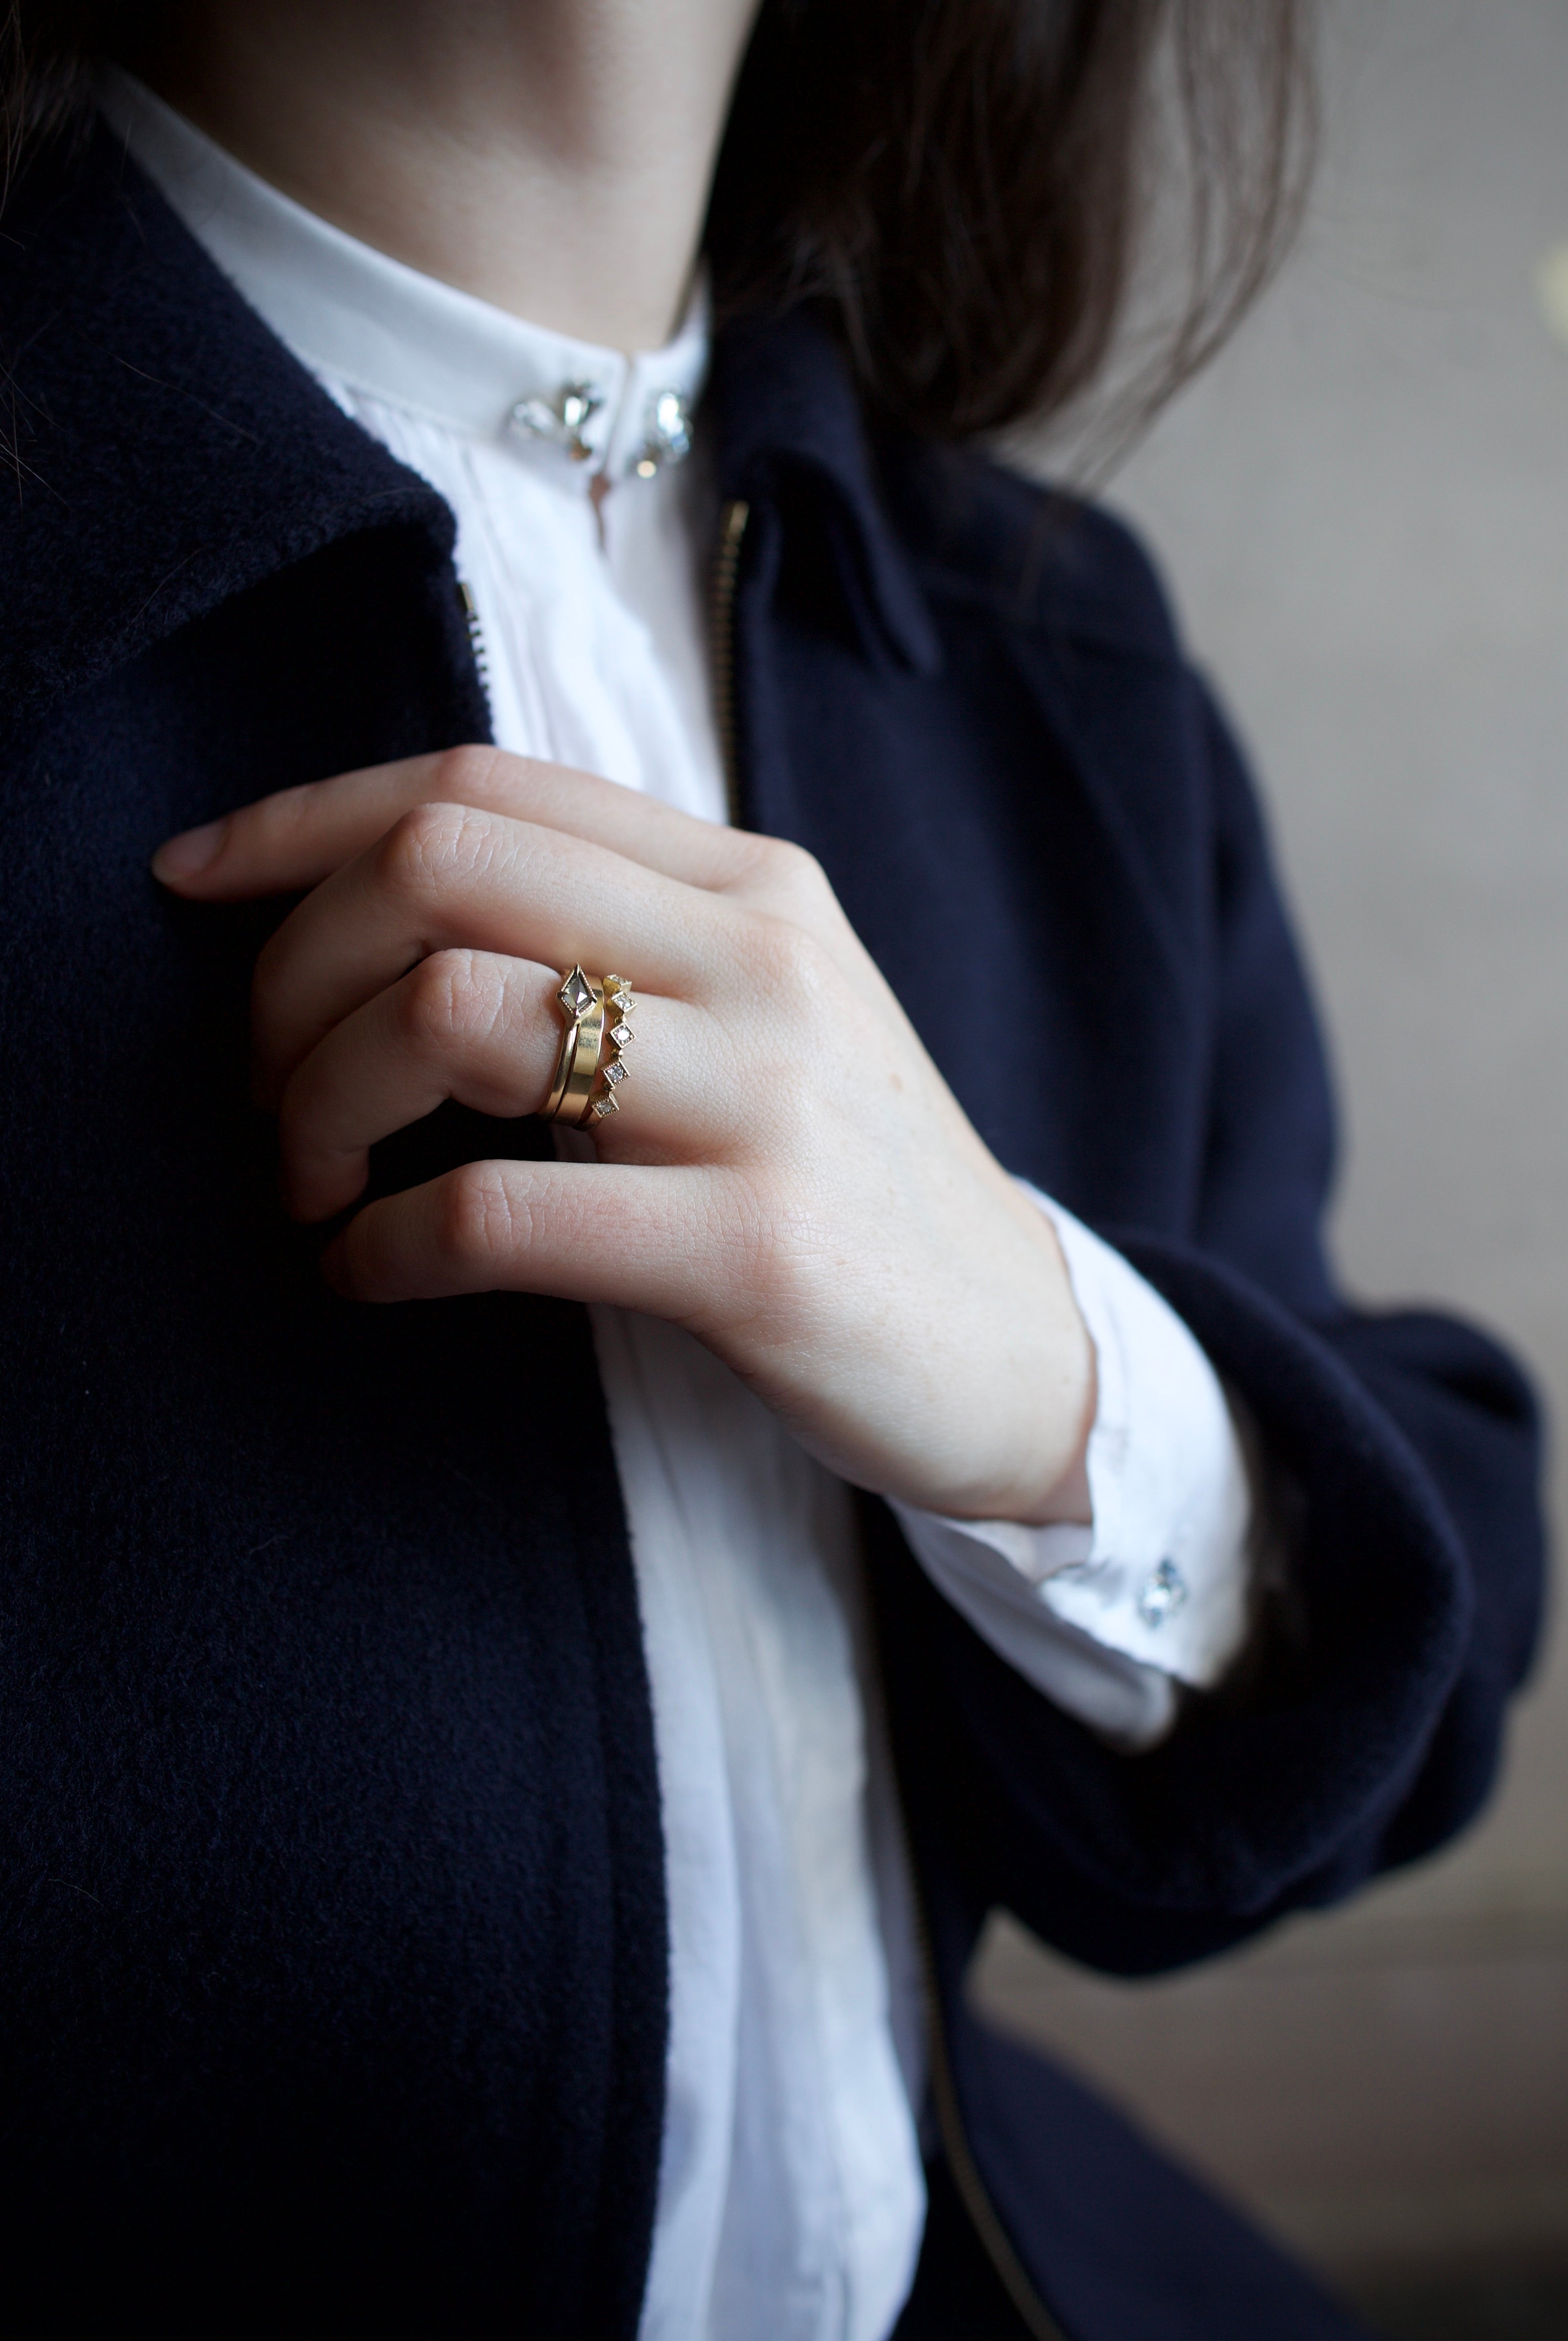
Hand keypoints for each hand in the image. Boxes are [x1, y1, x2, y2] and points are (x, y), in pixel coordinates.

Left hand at [154, 747, 1093, 1523]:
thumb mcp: (758, 1015)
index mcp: (745, 885)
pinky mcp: (753, 1252)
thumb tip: (390, 916)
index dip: (302, 816)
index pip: (480, 781)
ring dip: (316, 1107)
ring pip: (449, 1016)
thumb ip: (614, 938)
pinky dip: (377, 1246)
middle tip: (262, 1083)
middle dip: (288, 972)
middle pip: (439, 867)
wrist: (1015, 1347)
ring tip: (310, 1184)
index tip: (195, 879)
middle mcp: (759, 958)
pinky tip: (362, 1273)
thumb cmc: (846, 1180)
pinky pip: (496, 1214)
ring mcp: (764, 1100)